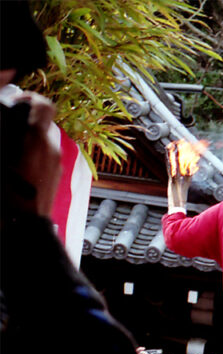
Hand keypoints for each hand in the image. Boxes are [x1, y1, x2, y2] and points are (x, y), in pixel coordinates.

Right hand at [10, 91, 60, 216]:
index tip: (18, 101)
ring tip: (11, 152)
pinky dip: (34, 157)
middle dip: (26, 125)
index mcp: (35, 137)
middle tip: (9, 129)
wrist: (23, 223)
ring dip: (29, 142)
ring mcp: (56, 163)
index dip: (32, 99)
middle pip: (42, 125)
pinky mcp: (56, 177)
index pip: (44, 106)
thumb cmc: (9, 190)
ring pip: (44, 142)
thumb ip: (10, 133)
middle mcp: (51, 148)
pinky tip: (19, 167)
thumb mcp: (4, 157)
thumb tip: (10, 124)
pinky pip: (46, 158)